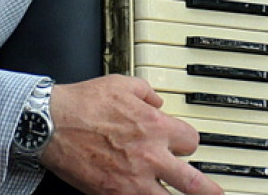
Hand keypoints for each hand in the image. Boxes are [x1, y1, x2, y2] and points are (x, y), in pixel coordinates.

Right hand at [40, 74, 223, 194]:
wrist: (52, 124)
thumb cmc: (82, 104)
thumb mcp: (120, 83)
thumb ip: (145, 91)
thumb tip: (156, 100)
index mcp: (155, 126)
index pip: (192, 141)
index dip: (188, 143)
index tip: (183, 146)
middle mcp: (150, 156)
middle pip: (194, 182)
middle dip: (208, 190)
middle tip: (215, 194)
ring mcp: (133, 180)